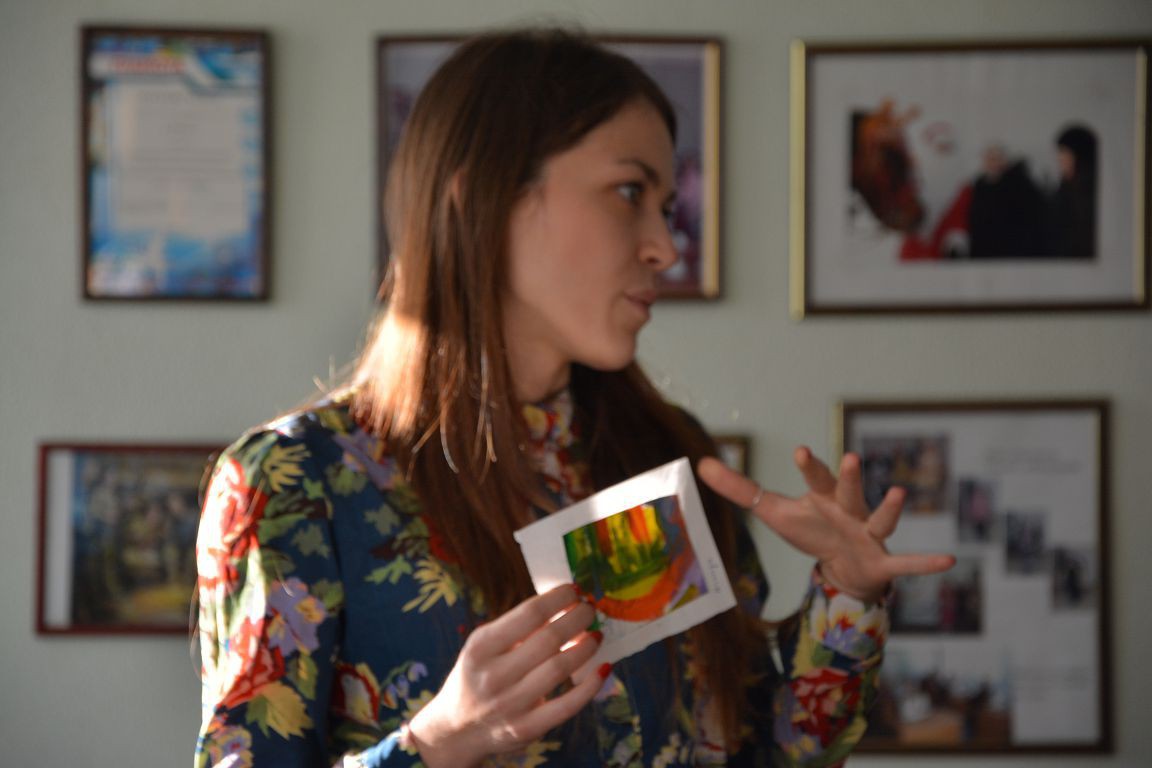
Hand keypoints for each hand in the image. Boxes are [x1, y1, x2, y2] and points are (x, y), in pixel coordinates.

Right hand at [406, 584, 604, 766]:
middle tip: (590, 610)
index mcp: (481, 647)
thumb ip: (518, 628)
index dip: (559, 598)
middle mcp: (494, 675)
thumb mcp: (484, 646)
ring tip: (596, 635)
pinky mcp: (526, 729)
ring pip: (561, 667)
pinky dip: (591, 685)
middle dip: (578, 618)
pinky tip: (602, 668)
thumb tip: (565, 604)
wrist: (457, 729)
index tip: (574, 590)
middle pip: (549, 638)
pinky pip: (568, 705)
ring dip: (586, 646)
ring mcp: (510, 705)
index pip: (530, 613)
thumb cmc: (478, 675)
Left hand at [698, 447, 954, 602]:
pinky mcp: (882, 561)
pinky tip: (949, 562)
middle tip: (853, 457)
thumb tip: (699, 463)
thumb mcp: (772, 511)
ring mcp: (868, 535)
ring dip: (892, 508)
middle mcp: (849, 510)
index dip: (811, 465)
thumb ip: (739, 488)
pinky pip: (906, 564)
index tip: (801, 450)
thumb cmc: (810, 530)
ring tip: (903, 493)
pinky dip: (926, 563)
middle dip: (851, 477)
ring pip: (880, 519)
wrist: (844, 567)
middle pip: (850, 491)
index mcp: (824, 497)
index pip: (817, 478)